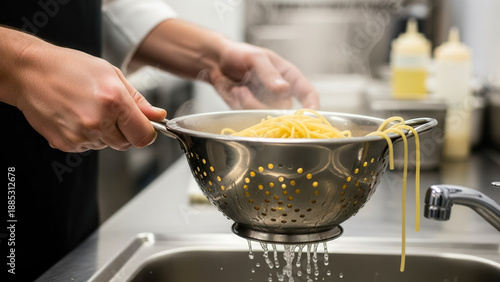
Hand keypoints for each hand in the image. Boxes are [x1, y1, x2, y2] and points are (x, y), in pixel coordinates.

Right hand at [12, 40, 165, 151]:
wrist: (30, 72)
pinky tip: (77, 116)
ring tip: (89, 109)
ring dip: (106, 133)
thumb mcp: (111, 75)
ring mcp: (80, 135)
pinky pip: (88, 147)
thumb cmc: (69, 68)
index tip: (145, 125)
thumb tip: (157, 115)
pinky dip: (88, 136)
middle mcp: (97, 121)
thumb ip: (138, 100)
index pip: (144, 135)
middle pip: (127, 143)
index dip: (147, 131)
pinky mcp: (66, 144)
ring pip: (108, 145)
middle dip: (125, 131)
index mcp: (113, 101)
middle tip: (111, 111)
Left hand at [205, 41, 318, 109]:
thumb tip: (284, 89)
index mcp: (289, 76)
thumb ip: (269, 73)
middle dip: (264, 105)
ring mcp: (267, 103)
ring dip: (250, 105)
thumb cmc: (239, 53)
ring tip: (239, 90)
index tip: (310, 116)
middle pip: (284, 110)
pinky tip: (235, 92)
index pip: (308, 93)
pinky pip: (252, 116)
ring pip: (267, 116)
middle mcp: (280, 92)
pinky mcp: (252, 111)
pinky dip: (241, 106)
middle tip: (245, 91)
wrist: (216, 61)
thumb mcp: (256, 58)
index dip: (312, 106)